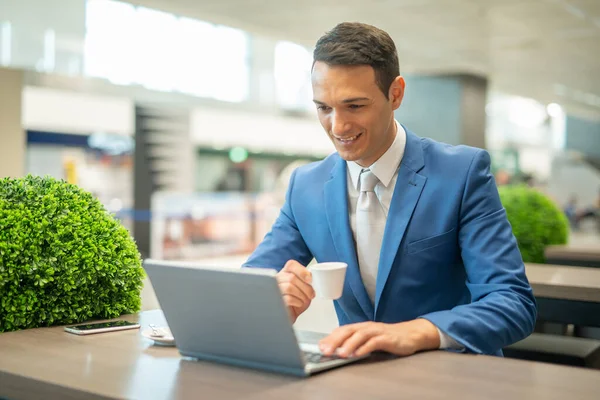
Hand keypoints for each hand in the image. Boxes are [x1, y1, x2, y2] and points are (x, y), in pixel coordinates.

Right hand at [276, 260, 314, 322]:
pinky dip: (297, 301)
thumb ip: (307, 281)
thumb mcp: (305, 289)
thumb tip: (311, 277)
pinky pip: (287, 298)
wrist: (291, 316)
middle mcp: (278, 279)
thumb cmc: (297, 302)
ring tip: (304, 300)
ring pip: (289, 287)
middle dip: (306, 287)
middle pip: (292, 277)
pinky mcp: (275, 301)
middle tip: (311, 294)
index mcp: (286, 273)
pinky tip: (298, 304)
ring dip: (301, 295)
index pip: (291, 265)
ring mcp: (274, 290)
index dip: (301, 271)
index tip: (310, 279)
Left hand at [319, 319, 440, 357]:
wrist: (410, 334)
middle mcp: (367, 327)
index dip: (330, 337)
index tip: (320, 346)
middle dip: (335, 341)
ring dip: (348, 344)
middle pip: (348, 331)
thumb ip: (355, 342)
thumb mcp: (369, 338)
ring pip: (360, 335)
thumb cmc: (387, 337)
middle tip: (325, 350)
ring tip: (340, 353)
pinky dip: (365, 348)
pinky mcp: (387, 338)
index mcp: (361, 327)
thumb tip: (337, 348)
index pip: (342, 330)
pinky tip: (358, 354)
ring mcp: (377, 332)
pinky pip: (374, 342)